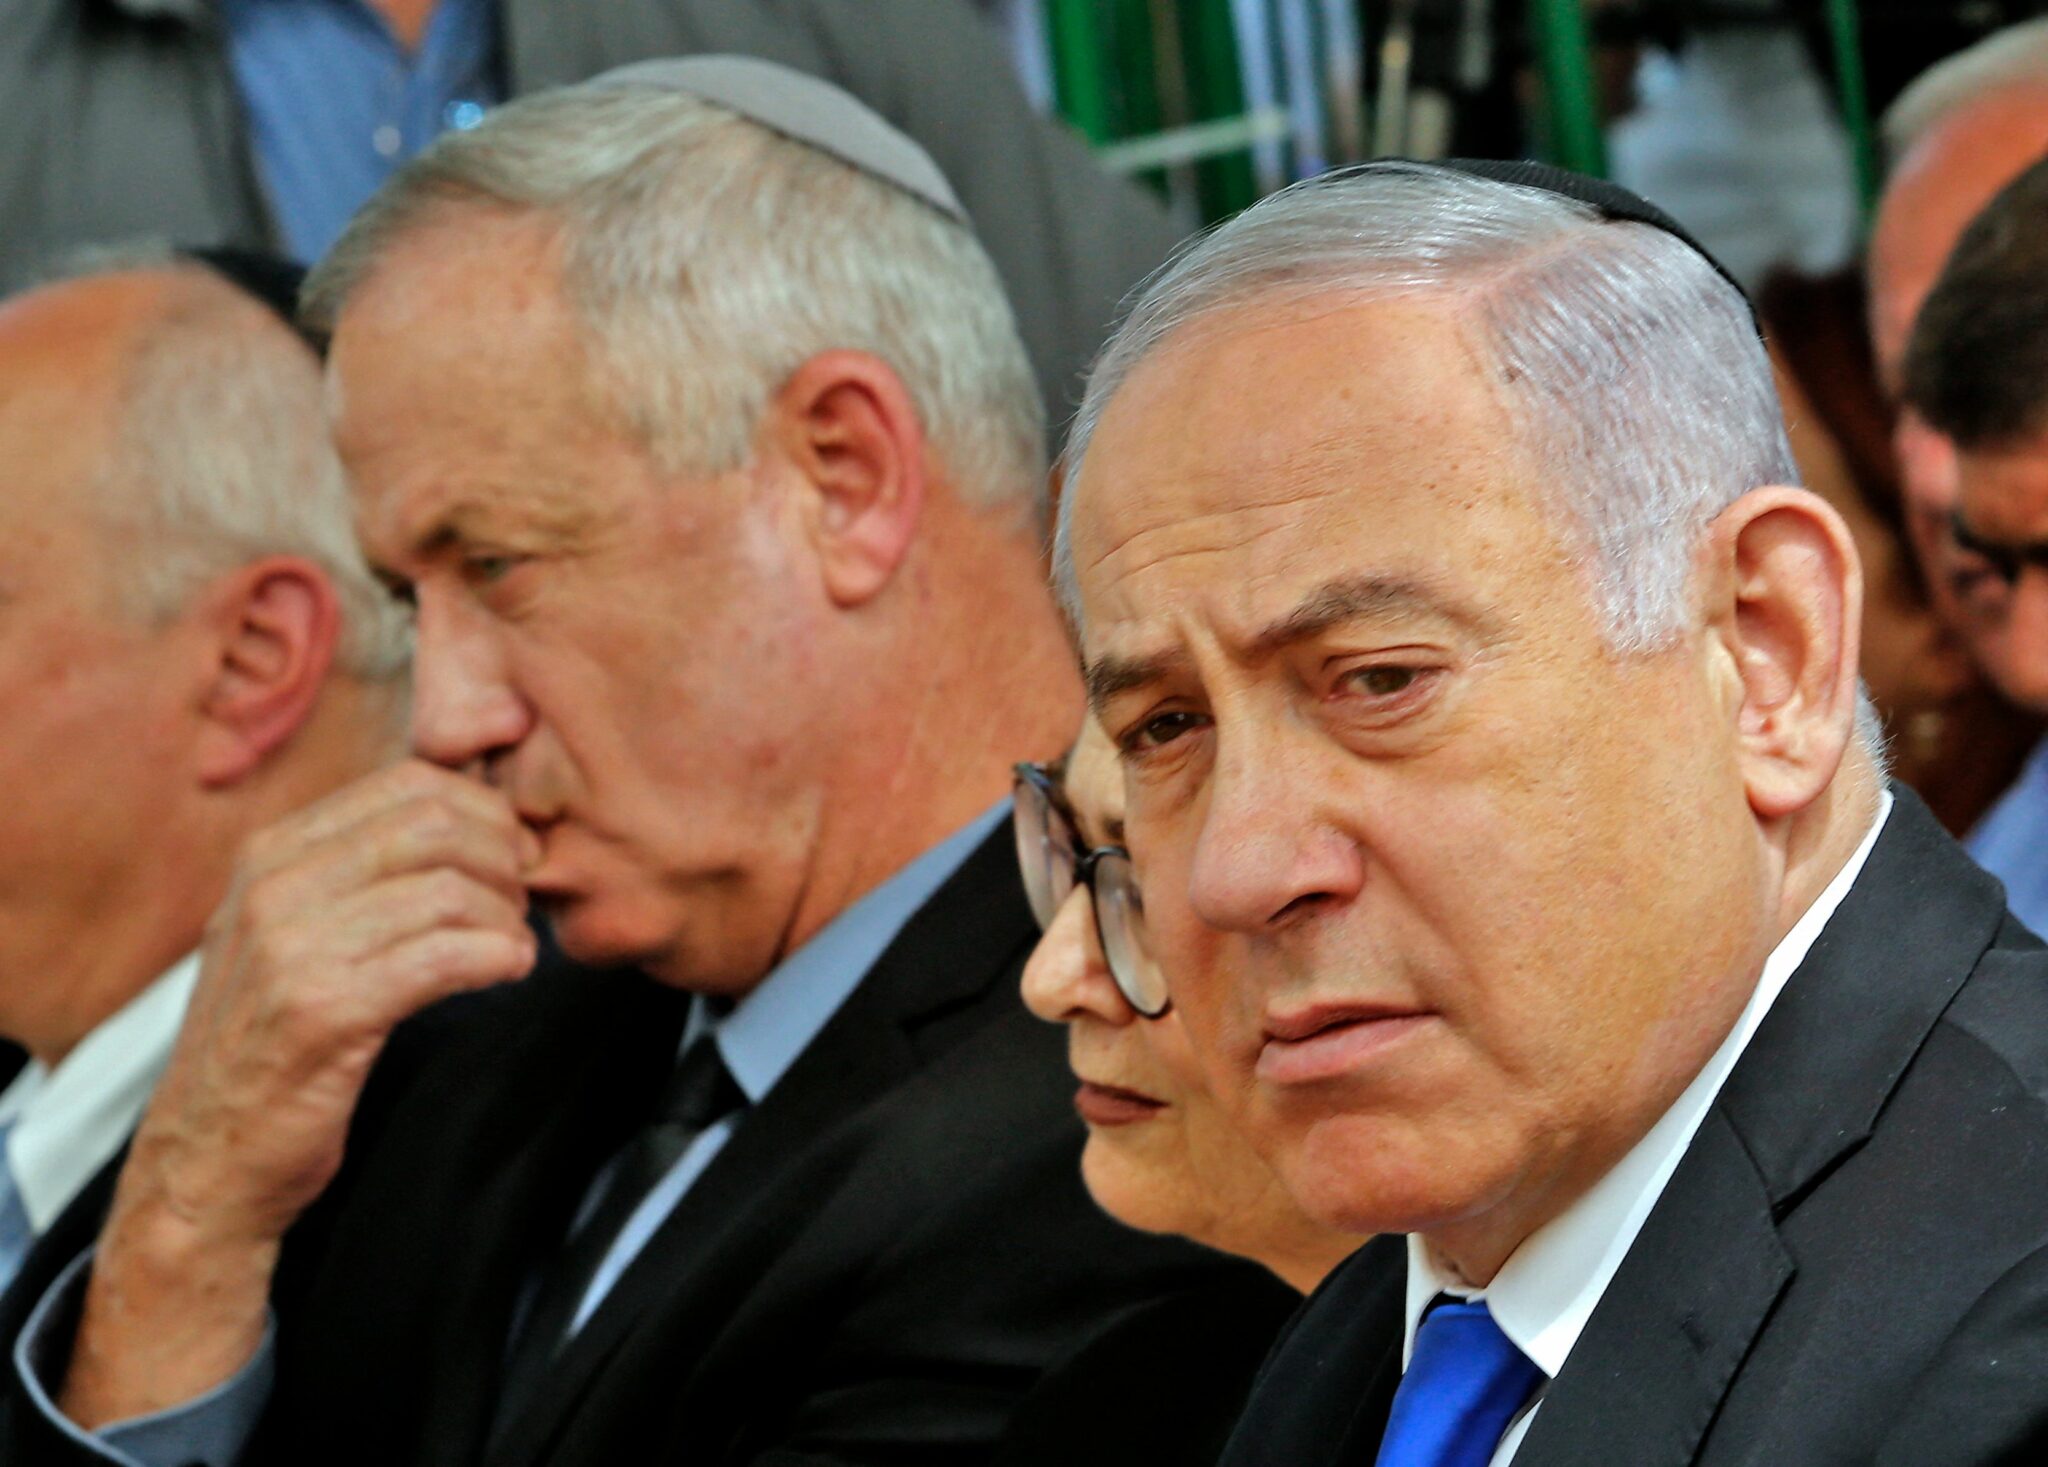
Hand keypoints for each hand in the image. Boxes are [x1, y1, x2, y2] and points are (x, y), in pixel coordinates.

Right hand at [61, 759, 538, 1425]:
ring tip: (513, 948)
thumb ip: (364, 870)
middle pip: (436, 824)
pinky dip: (498, 958)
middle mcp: (273, 888)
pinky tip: (509, 972)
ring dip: (506, 917)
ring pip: (448, 889)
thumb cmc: (272, 1042)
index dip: (485, 811)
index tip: (516, 854)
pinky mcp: (322, 1012)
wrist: (206, 1160)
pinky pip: (444, 956)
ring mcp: (291, 949)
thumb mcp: (298, 932)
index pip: (408, 784)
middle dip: (504, 858)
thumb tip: (476, 818)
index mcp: (271, 853)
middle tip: (522, 904)